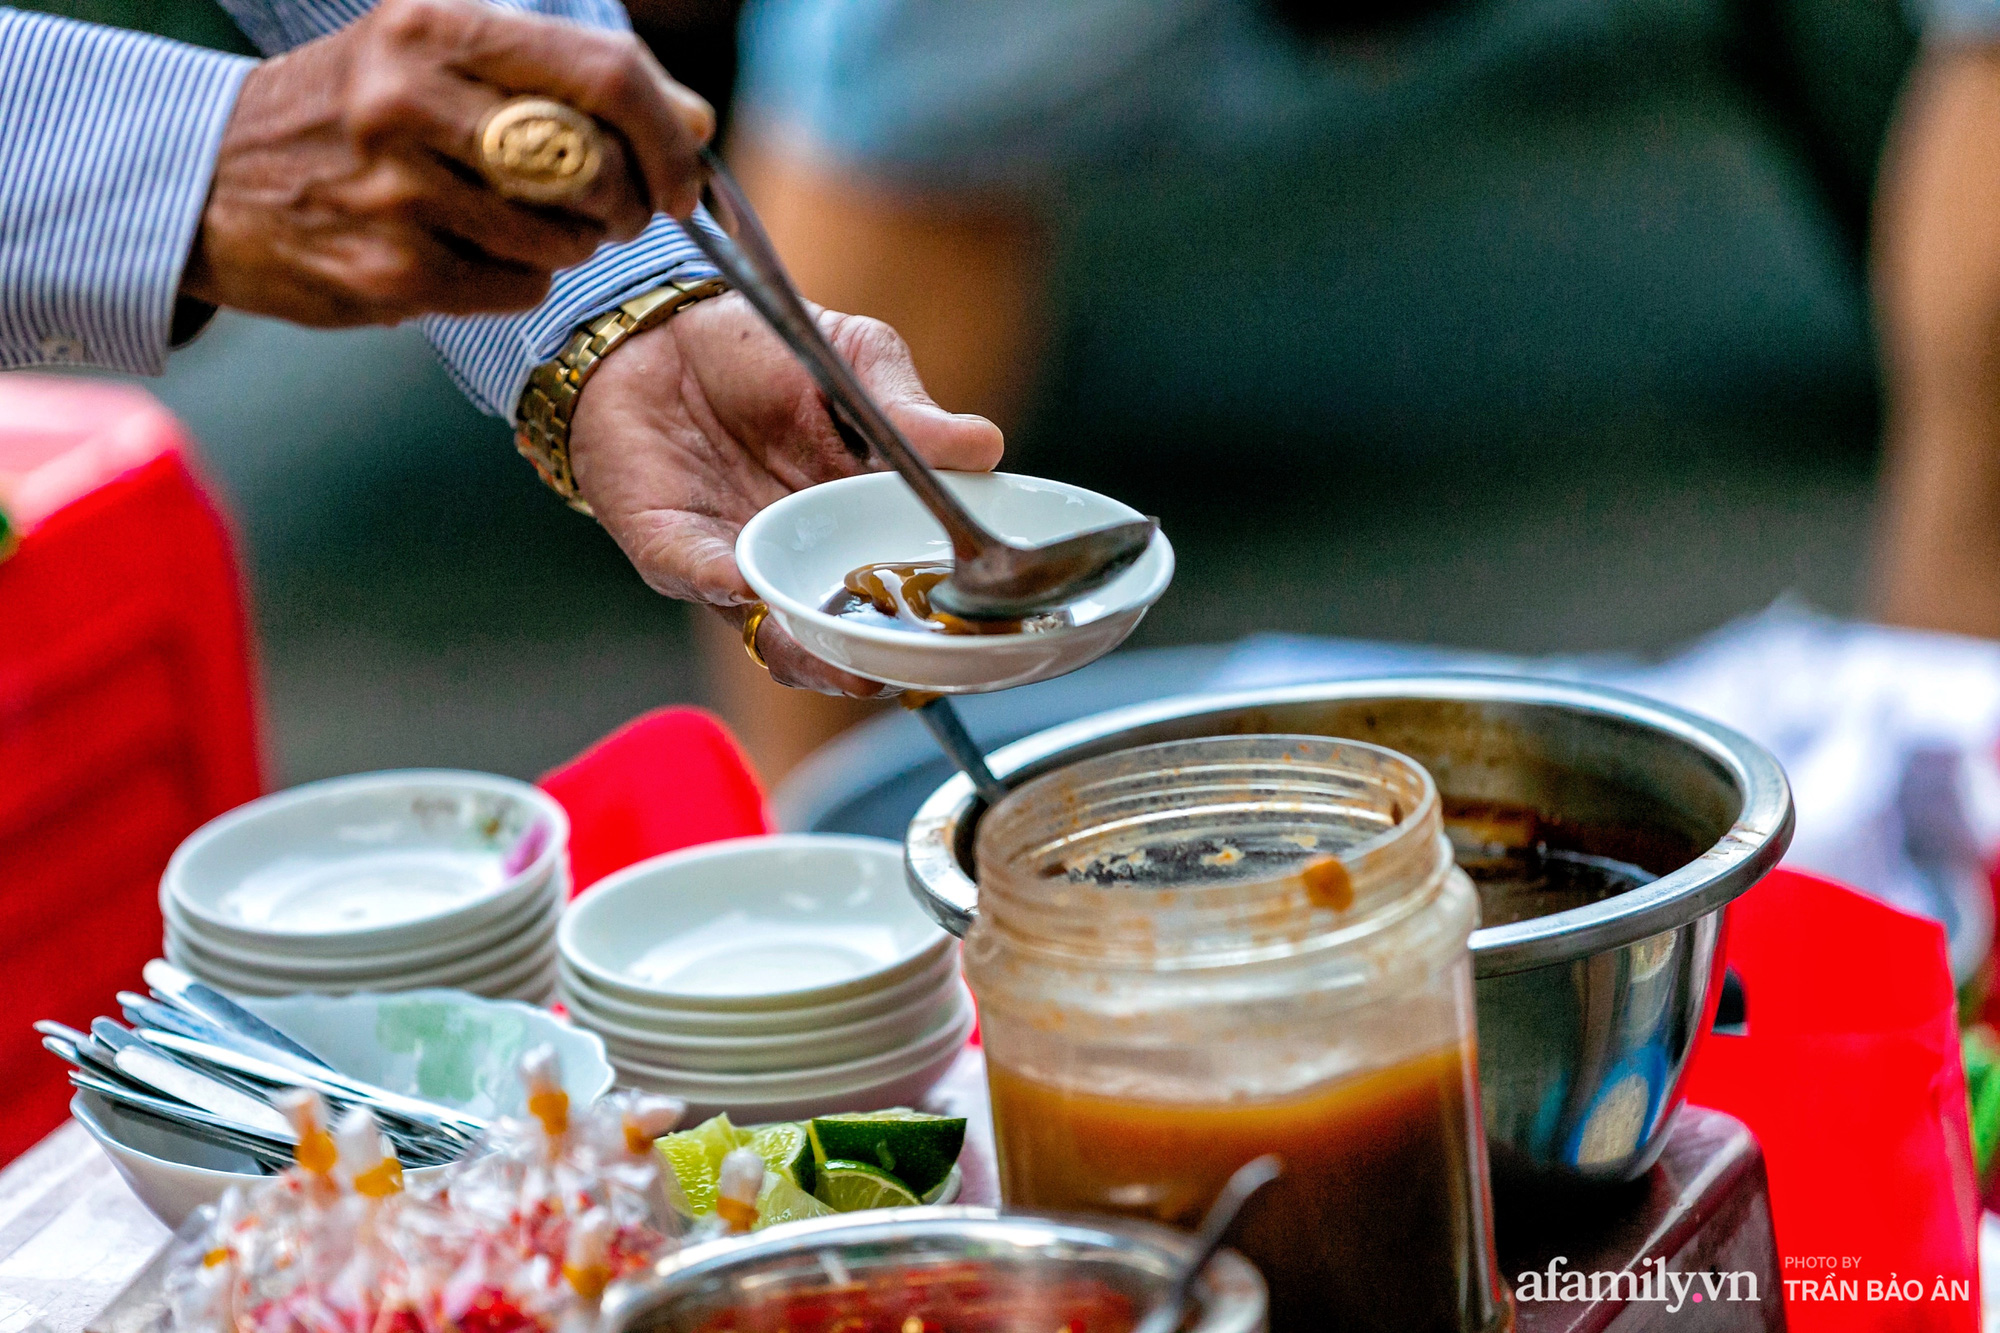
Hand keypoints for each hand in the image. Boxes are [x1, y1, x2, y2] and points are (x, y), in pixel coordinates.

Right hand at [180, 0, 712, 325]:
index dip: (667, 134)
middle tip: (605, 207)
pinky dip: (513, 279)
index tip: (681, 174)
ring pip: (563, 239)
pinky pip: (516, 288)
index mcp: (434, 27)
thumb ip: (564, 80)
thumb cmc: (349, 115)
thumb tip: (694, 123)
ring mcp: (398, 191)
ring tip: (509, 219)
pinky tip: (463, 252)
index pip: (606, 75)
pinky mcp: (389, 272)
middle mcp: (412, 99)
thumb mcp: (435, 58)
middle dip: (623, 201)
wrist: (203, 179)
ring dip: (564, 244)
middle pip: (597, 167)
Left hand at [568, 292, 1004, 695]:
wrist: (658, 325)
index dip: (935, 617)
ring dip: (809, 650)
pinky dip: (719, 580)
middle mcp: (803, 556)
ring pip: (776, 629)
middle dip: (877, 659)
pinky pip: (694, 573)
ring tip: (845, 666)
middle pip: (847, 630)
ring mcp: (737, 559)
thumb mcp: (857, 362)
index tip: (969, 632)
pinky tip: (744, 580)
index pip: (907, 583)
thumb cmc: (764, 350)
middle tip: (911, 667)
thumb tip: (987, 447)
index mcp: (860, 519)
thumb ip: (908, 411)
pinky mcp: (670, 546)